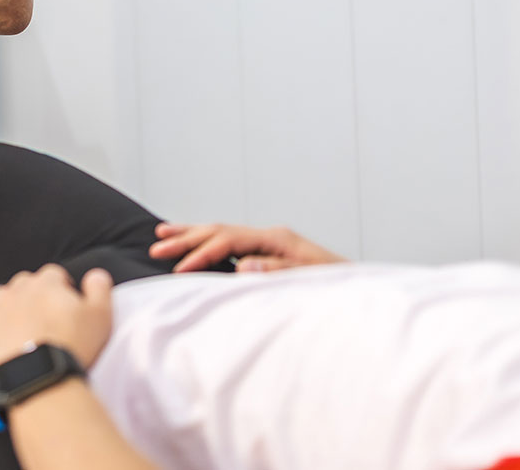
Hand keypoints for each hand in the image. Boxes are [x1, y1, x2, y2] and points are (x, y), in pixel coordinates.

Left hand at [0, 265, 114, 385]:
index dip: (62, 286)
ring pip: (1, 295)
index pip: (54, 274)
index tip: (68, 301)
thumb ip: (100, 289)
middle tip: (48, 316)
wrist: (39, 379)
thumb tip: (96, 275)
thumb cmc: (72, 348)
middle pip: (26, 283)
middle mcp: (17, 292)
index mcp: (46, 285)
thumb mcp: (101, 317)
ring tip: (21, 319)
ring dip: (10, 302)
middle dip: (36, 294)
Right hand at [148, 222, 344, 272]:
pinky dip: (208, 241)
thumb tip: (242, 265)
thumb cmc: (338, 287)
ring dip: (192, 234)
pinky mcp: (270, 250)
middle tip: (156, 246)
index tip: (179, 271)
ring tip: (162, 234)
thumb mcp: (310, 280)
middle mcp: (271, 234)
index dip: (201, 255)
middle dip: (186, 238)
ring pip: (222, 231)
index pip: (228, 241)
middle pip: (219, 230)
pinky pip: (231, 242)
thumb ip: (276, 271)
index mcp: (278, 238)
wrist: (362, 290)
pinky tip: (195, 242)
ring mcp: (270, 240)